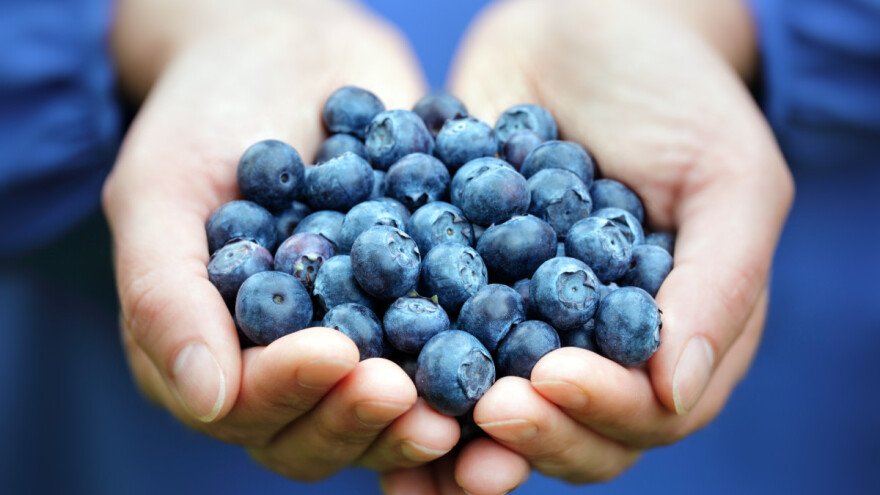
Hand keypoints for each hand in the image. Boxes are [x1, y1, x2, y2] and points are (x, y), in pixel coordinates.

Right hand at [103, 0, 458, 480]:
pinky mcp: (418, 308)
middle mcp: (288, 366)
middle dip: (361, 416)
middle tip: (404, 392)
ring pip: (387, 409)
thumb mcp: (160, 192)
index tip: (334, 353)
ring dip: (421, 412)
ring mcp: (359, 341)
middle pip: (321, 429)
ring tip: (462, 396)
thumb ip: (166, 296)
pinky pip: (446, 348)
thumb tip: (208, 402)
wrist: (286, 54)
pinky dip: (477, 357)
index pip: (248, 405)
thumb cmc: (205, 118)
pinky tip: (511, 349)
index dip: (289, 390)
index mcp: (217, 356)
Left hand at [382, 0, 792, 491]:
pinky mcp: (463, 288)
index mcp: (674, 335)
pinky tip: (367, 378)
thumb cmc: (674, 90)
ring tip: (415, 440)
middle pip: (571, 428)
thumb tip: (675, 391)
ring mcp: (526, 322)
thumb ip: (718, 283)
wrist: (580, 24)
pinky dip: (405, 369)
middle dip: (529, 434)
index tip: (546, 379)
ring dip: (458, 436)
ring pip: (497, 405)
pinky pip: (434, 341)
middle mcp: (598, 345)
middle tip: (481, 417)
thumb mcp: (728, 174)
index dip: (601, 410)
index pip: (648, 411)